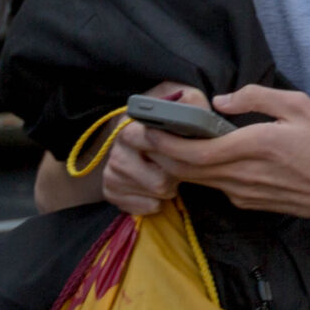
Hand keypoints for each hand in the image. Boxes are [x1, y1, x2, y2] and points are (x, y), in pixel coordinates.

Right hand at [100, 80, 203, 215]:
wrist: (138, 133)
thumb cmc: (167, 119)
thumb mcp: (181, 102)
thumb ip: (191, 104)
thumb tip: (197, 112)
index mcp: (131, 127)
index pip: (156, 147)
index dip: (179, 153)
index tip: (187, 150)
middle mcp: (117, 151)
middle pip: (161, 179)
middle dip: (178, 173)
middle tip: (183, 164)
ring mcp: (111, 173)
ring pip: (157, 193)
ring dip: (171, 186)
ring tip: (171, 172)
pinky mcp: (111, 192)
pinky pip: (147, 207)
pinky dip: (159, 200)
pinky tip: (157, 186)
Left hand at [136, 84, 309, 232]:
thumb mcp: (301, 106)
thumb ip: (257, 97)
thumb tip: (220, 101)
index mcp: (256, 145)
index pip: (195, 152)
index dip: (165, 142)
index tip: (148, 126)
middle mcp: (243, 174)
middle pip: (185, 169)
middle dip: (160, 152)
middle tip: (145, 133)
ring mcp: (243, 193)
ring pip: (195, 180)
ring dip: (176, 163)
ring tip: (166, 142)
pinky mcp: (246, 203)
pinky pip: (214, 186)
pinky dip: (199, 172)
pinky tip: (201, 157)